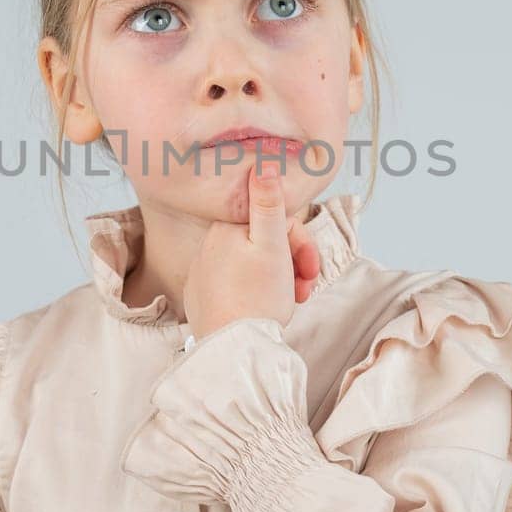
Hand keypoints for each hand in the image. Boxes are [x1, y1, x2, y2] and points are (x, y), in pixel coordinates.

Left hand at [183, 160, 322, 340]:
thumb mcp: (271, 246)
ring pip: (252, 265)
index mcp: (225, 229)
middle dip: (292, 262)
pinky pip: (235, 285)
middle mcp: (207, 247)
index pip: (273, 221)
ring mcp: (202, 274)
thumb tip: (263, 162)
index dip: (299, 242)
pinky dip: (256, 293)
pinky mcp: (201, 297)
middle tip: (306, 287)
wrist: (233, 350)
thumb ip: (267, 203)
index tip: (310, 266)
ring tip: (292, 301)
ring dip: (280, 279)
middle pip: (263, 243)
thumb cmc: (257, 298)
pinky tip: (266, 309)